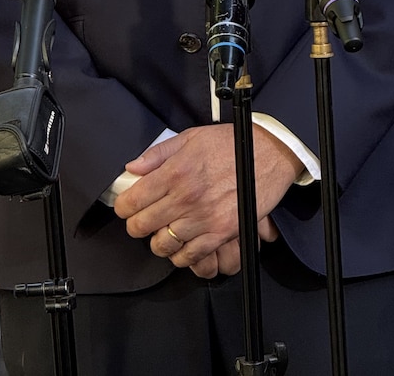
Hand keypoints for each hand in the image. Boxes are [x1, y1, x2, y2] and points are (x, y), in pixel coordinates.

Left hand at [113, 124, 298, 271]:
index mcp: (175, 172)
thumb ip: (158, 154)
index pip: (132, 201)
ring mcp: (203, 218)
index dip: (123, 206)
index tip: (126, 205)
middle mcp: (186, 198)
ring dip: (158, 240)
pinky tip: (182, 243)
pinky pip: (189, 256)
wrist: (269, 154)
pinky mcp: (221, 233)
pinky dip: (181, 254)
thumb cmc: (231, 143)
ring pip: (162, 246)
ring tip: (162, 231)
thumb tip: (132, 168)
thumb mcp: (191, 138)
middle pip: (142, 226)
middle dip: (136, 224)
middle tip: (142, 218)